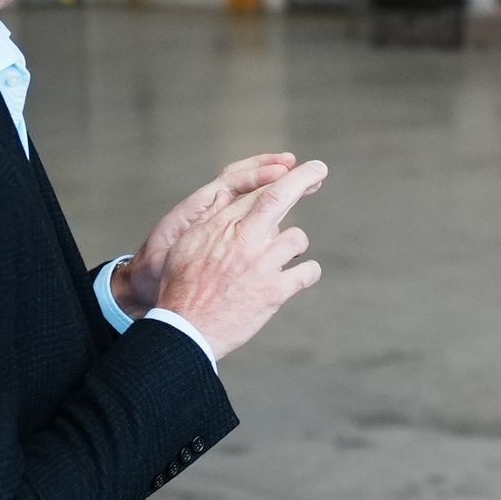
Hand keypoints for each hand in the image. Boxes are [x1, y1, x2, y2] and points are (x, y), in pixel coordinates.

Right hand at [113, 153, 296, 316]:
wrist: (185, 330)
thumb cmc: (180, 289)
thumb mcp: (186, 246)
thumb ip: (210, 223)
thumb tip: (225, 202)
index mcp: (221, 226)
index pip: (256, 192)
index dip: (278, 179)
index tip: (294, 171)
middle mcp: (243, 239)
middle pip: (279, 197)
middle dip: (304, 177)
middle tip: (320, 169)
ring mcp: (260, 265)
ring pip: (297, 238)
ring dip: (296, 244)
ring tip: (290, 254)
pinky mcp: (273, 292)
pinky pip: (306, 273)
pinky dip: (309, 272)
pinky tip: (304, 274)